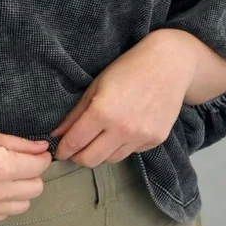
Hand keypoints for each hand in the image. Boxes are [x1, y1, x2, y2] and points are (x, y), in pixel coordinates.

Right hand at [0, 121, 52, 223]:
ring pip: (22, 206)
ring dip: (19, 191)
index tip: (33, 153)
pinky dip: (3, 204)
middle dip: (32, 174)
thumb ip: (18, 144)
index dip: (40, 158)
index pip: (39, 168)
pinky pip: (2, 215)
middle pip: (36, 189)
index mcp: (2, 167)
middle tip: (18, 163)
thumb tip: (43, 148)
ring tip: (3, 177)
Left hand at [48, 35, 196, 166]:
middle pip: (91, 160)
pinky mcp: (155, 140)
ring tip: (98, 139)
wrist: (169, 65)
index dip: (63, 150)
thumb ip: (75, 113)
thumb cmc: (128, 69)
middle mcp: (122, 129)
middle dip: (78, 157)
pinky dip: (121, 146)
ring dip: (100, 153)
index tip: (59, 151)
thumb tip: (56, 134)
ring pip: (111, 159)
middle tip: (75, 149)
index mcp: (102, 112)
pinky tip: (121, 131)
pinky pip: (131, 152)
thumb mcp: (96, 86)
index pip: (75, 143)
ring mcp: (141, 137)